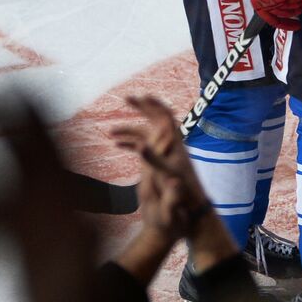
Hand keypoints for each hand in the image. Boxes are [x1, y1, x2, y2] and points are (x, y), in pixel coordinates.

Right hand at [110, 95, 208, 239]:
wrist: (191, 205)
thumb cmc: (180, 191)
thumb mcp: (164, 174)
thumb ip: (153, 159)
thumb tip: (140, 144)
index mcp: (174, 142)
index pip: (164, 116)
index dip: (153, 104)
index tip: (140, 96)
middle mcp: (170, 144)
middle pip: (155, 119)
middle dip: (141, 108)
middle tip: (125, 98)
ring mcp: (165, 151)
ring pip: (146, 133)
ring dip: (129, 130)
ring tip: (110, 132)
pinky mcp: (160, 160)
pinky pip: (144, 146)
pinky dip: (131, 143)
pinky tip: (116, 145)